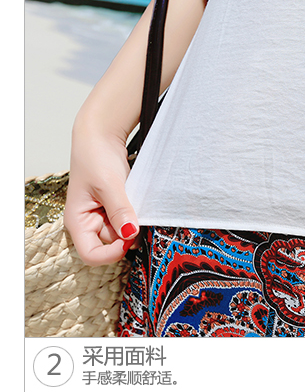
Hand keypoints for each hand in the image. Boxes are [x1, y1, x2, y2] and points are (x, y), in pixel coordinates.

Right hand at [63, 124, 139, 265]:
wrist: (101, 136)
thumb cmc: (95, 157)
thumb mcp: (109, 184)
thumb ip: (119, 210)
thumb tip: (130, 234)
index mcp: (78, 222)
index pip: (91, 255)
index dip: (112, 252)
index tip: (129, 236)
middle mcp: (89, 223)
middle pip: (112, 245)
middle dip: (128, 234)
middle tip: (140, 214)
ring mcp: (103, 217)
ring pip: (124, 234)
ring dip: (135, 224)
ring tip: (138, 203)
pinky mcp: (116, 210)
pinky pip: (130, 221)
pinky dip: (138, 216)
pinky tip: (140, 202)